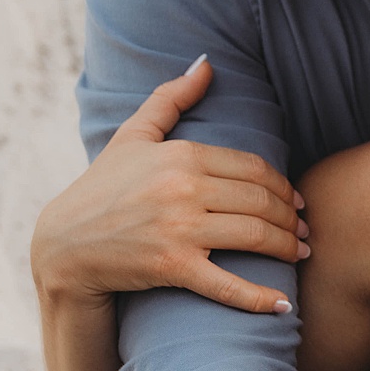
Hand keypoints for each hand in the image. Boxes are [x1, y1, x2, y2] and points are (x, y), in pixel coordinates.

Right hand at [30, 58, 307, 315]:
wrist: (63, 245)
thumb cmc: (102, 186)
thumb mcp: (134, 134)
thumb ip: (172, 96)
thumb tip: (206, 63)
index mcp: (183, 154)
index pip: (253, 167)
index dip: (282, 184)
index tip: (296, 198)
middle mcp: (185, 188)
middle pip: (260, 200)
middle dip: (291, 216)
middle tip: (306, 228)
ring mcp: (179, 229)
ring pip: (253, 234)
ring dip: (287, 246)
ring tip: (301, 253)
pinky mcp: (172, 267)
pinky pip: (226, 283)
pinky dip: (257, 298)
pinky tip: (281, 307)